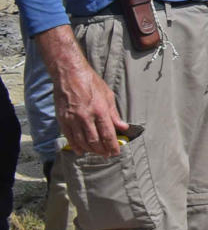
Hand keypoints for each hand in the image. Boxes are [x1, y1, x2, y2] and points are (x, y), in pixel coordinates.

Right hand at [44, 38, 125, 156]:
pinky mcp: (62, 119)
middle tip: (107, 155)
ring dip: (90, 150)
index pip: (108, 134)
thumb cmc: (91, 82)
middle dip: (102, 150)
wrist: (69, 74)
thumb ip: (114, 114)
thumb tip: (123, 127)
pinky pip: (69, 137)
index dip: (112, 146)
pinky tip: (80, 150)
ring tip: (97, 153)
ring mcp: (73, 119)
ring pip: (82, 141)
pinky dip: (75, 145)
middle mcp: (86, 117)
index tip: (116, 152)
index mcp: (100, 111)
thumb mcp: (108, 95)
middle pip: (95, 141)